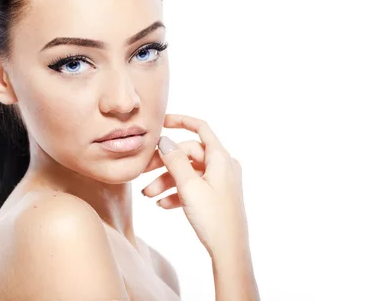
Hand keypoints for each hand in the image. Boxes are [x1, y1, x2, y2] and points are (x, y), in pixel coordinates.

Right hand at [141, 114, 249, 257]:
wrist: (229, 251)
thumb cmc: (213, 218)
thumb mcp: (189, 187)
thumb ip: (175, 161)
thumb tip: (165, 140)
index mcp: (220, 158)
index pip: (200, 128)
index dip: (180, 121)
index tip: (160, 122)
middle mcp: (222, 166)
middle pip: (188, 154)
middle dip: (164, 163)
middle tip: (143, 172)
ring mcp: (219, 181)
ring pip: (187, 172)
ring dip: (166, 181)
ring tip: (148, 195)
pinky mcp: (215, 196)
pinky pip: (192, 187)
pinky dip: (176, 192)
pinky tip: (162, 204)